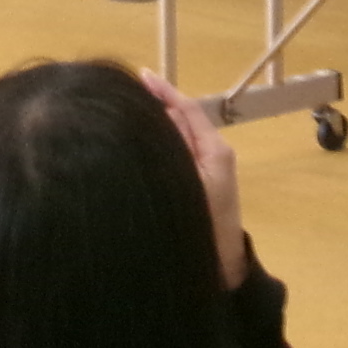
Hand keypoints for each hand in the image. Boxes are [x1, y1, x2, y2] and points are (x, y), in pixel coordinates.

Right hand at [138, 69, 246, 289]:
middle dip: (157, 105)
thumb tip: (162, 114)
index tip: (140, 76)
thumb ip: (178, 147)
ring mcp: (205, 170)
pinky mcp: (195, 185)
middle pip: (181, 120)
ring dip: (156, 124)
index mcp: (215, 149)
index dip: (164, 91)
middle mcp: (212, 153)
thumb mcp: (191, 182)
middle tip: (125, 93)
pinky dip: (159, 144)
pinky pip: (175, 154)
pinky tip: (136, 146)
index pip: (187, 109)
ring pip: (177, 137)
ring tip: (125, 113)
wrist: (221, 271)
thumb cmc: (207, 226)